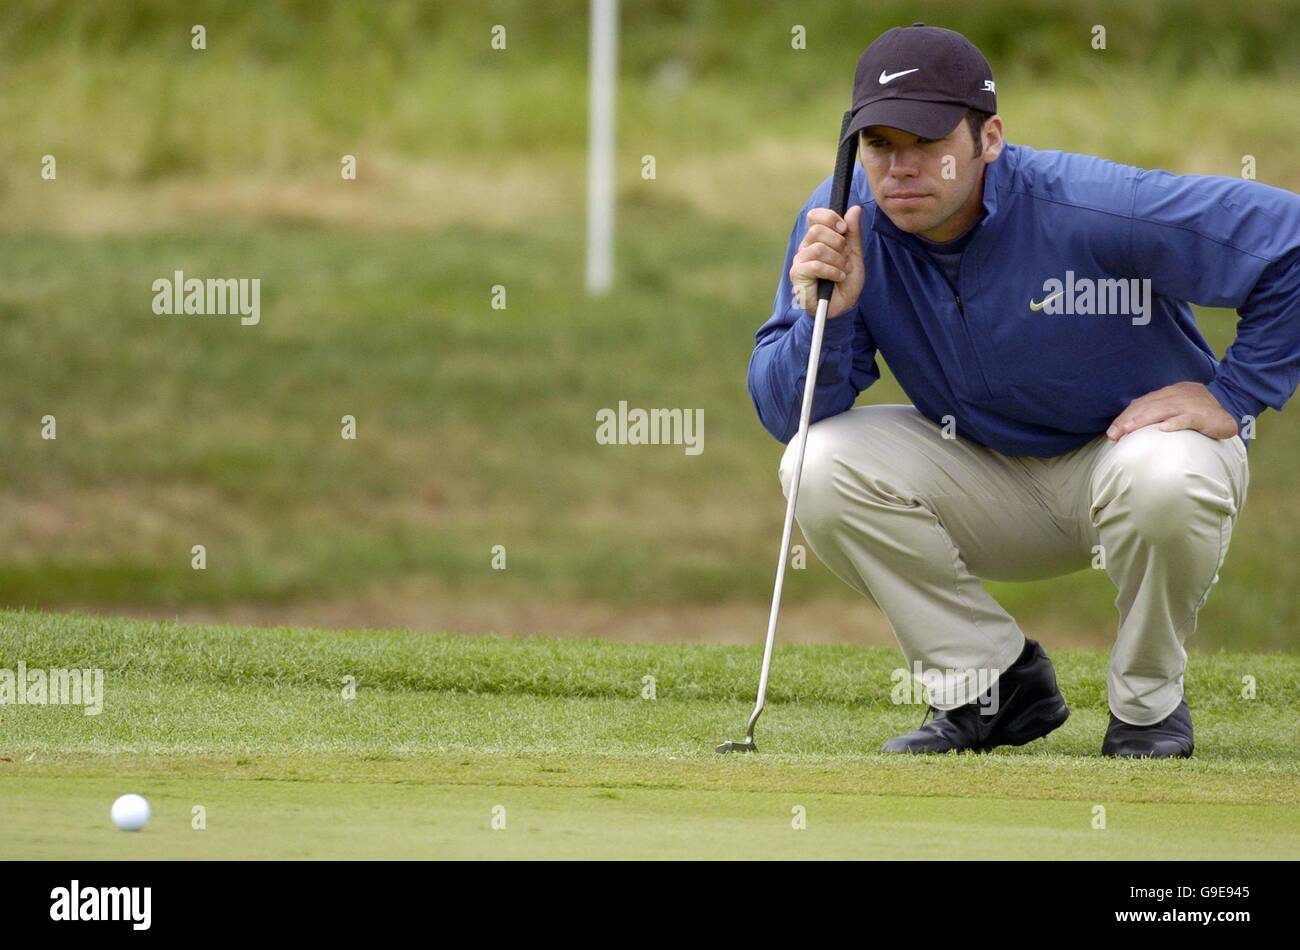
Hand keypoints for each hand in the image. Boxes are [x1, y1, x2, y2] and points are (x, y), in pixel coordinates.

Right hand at [790, 205, 863, 318]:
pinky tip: (837, 278)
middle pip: (817, 230)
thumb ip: (853, 232)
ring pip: (818, 248)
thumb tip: (855, 208)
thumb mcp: (855, 253)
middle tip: (845, 257)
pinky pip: (815, 265)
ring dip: (837, 260)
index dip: (830, 217)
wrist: (842, 305)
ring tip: (842, 271)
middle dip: (838, 243)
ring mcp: (800, 260)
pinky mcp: (797, 274)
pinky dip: (832, 271)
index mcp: (817, 238)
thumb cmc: (845, 280)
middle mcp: (806, 247)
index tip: (843, 229)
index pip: (815, 216)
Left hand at [1106, 381, 1238, 440]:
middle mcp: (1175, 396)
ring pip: (1163, 411)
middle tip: (1114, 434)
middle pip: (1147, 406)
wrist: (1232, 402)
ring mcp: (1189, 405)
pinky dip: (1175, 422)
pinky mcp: (1202, 415)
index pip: (1141, 404)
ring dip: (1144, 420)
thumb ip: (1158, 411)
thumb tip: (1133, 425)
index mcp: (1167, 394)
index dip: (1125, 416)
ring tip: (1129, 430)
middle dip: (1128, 420)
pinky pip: (1187, 418)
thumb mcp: (1176, 405)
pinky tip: (1163, 429)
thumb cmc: (1199, 408)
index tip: (1112, 432)